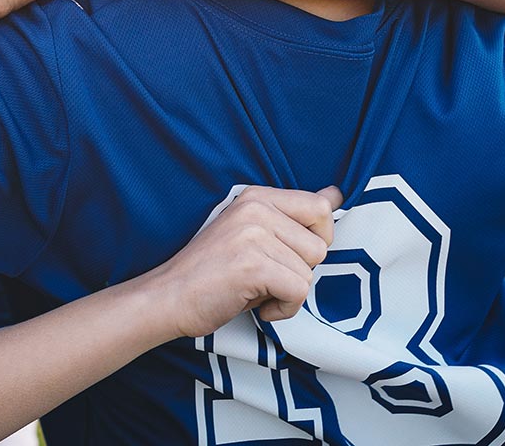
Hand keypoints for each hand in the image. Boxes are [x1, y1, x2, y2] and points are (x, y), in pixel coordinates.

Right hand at [140, 185, 343, 338]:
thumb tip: (336, 194)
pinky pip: (298, 292)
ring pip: (309, 273)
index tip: (289, 255)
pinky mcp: (252, 265)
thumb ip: (293, 215)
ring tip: (256, 291)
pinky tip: (258, 306)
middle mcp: (255, 208)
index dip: (317, 240)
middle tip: (266, 276)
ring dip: (288, 293)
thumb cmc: (212, 272)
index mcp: (256, 196)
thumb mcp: (253, 233)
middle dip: (299, 271)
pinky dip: (283, 309)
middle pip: (319, 246)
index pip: (319, 208)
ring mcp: (253, 235)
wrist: (168, 297)